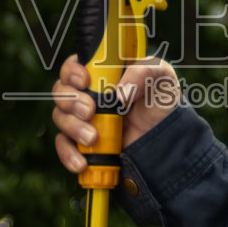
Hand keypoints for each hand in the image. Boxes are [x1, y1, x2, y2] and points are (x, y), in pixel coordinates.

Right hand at [50, 54, 180, 174]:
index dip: (72, 70)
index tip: (84, 80)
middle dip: (71, 100)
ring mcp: (83, 119)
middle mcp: (88, 94)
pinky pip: (63, 146)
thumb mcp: (162, 78)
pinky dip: (68, 153)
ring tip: (93, 138)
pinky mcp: (81, 143)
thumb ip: (144, 72)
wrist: (167, 143)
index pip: (75, 65)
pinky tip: (82, 162)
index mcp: (102, 73)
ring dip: (72, 127)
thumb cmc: (162, 103)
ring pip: (60, 117)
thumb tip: (120, 91)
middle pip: (61, 90)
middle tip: (90, 111)